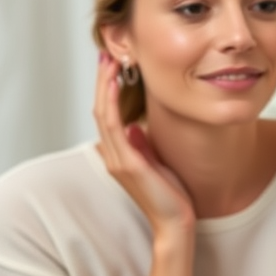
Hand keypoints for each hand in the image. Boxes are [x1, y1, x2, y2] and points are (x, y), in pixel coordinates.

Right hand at [93, 53, 195, 244]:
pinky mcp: (128, 164)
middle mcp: (114, 155)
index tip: (113, 64)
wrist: (175, 223)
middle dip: (102, 80)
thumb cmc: (171, 195)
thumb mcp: (156, 162)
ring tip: (109, 62)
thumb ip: (143, 145)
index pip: (107, 113)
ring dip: (104, 86)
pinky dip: (112, 104)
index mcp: (120, 154)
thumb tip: (136, 125)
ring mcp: (118, 160)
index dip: (107, 88)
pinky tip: (114, 86)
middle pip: (100, 109)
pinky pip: (113, 128)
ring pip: (102, 115)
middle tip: (107, 53)